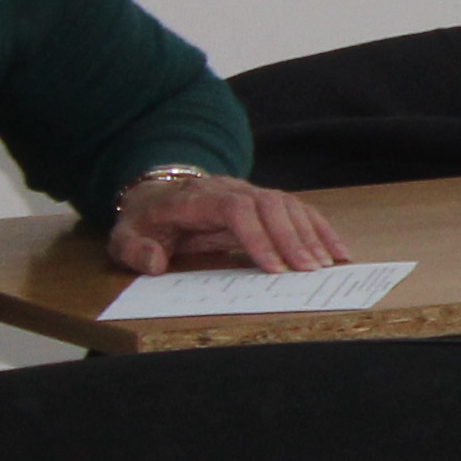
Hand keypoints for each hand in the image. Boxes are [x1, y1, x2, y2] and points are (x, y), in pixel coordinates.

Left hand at [107, 171, 346, 276]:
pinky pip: (298, 210)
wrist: (156, 195)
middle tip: (310, 270)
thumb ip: (134, 249)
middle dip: (293, 238)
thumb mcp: (123, 236)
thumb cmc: (145, 222)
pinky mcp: (265, 201)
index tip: (274, 268)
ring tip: (327, 264)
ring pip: (289, 205)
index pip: (236, 210)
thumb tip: (155, 263)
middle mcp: (230, 189)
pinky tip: (337, 250)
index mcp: (197, 199)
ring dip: (311, 234)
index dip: (258, 237)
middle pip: (270, 205)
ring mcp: (250, 192)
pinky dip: (320, 229)